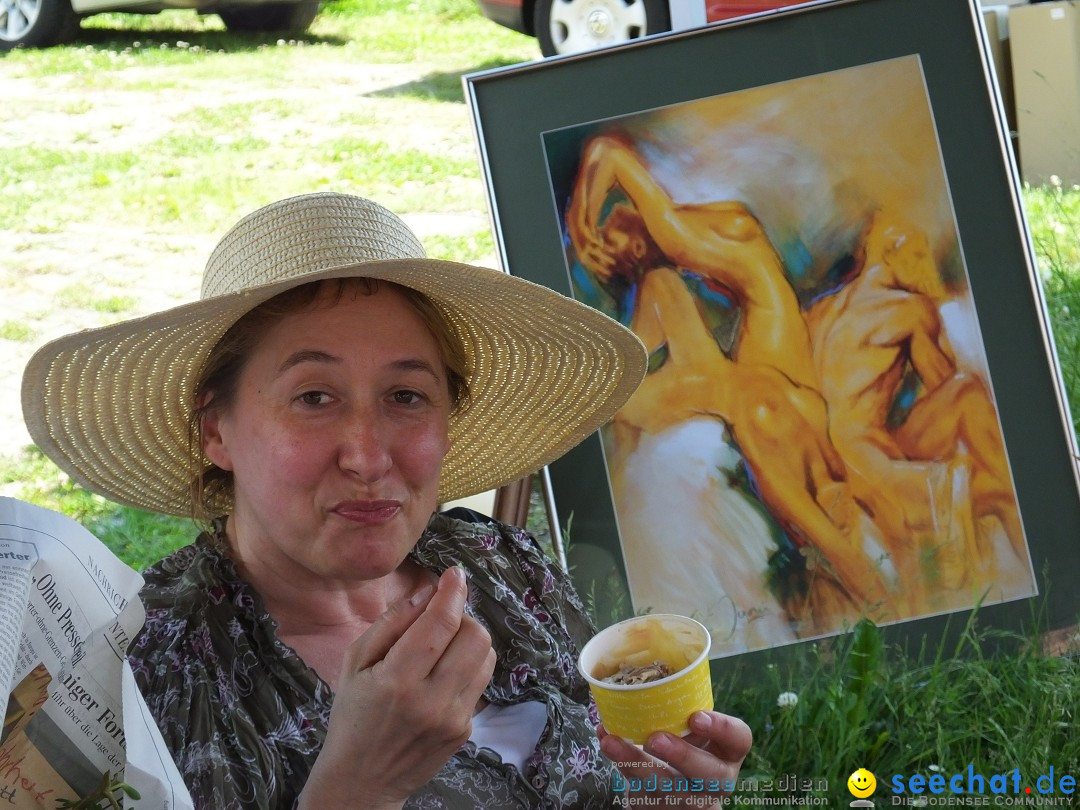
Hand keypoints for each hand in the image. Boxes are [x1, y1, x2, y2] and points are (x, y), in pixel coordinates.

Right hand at [298, 567, 495, 808]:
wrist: (362, 780)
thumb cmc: (353, 715)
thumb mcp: (355, 663)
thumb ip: (391, 623)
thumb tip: (426, 592)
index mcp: (398, 680)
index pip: (441, 623)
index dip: (452, 592)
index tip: (454, 574)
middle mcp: (432, 699)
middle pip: (475, 636)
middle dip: (462, 616)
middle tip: (441, 618)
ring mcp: (454, 718)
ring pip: (486, 656)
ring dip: (470, 639)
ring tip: (443, 645)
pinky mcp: (466, 730)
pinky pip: (480, 682)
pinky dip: (467, 666)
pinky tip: (443, 673)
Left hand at [599, 711, 751, 808]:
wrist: (682, 794)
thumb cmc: (690, 747)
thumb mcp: (696, 732)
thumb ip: (682, 711)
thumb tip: (642, 682)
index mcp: (729, 752)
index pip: (738, 739)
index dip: (721, 728)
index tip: (696, 716)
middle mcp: (715, 779)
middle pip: (707, 773)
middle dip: (681, 756)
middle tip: (655, 739)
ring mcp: (689, 799)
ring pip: (666, 787)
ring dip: (636, 764)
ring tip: (612, 743)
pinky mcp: (660, 808)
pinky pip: (640, 792)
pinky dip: (620, 767)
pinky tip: (607, 746)